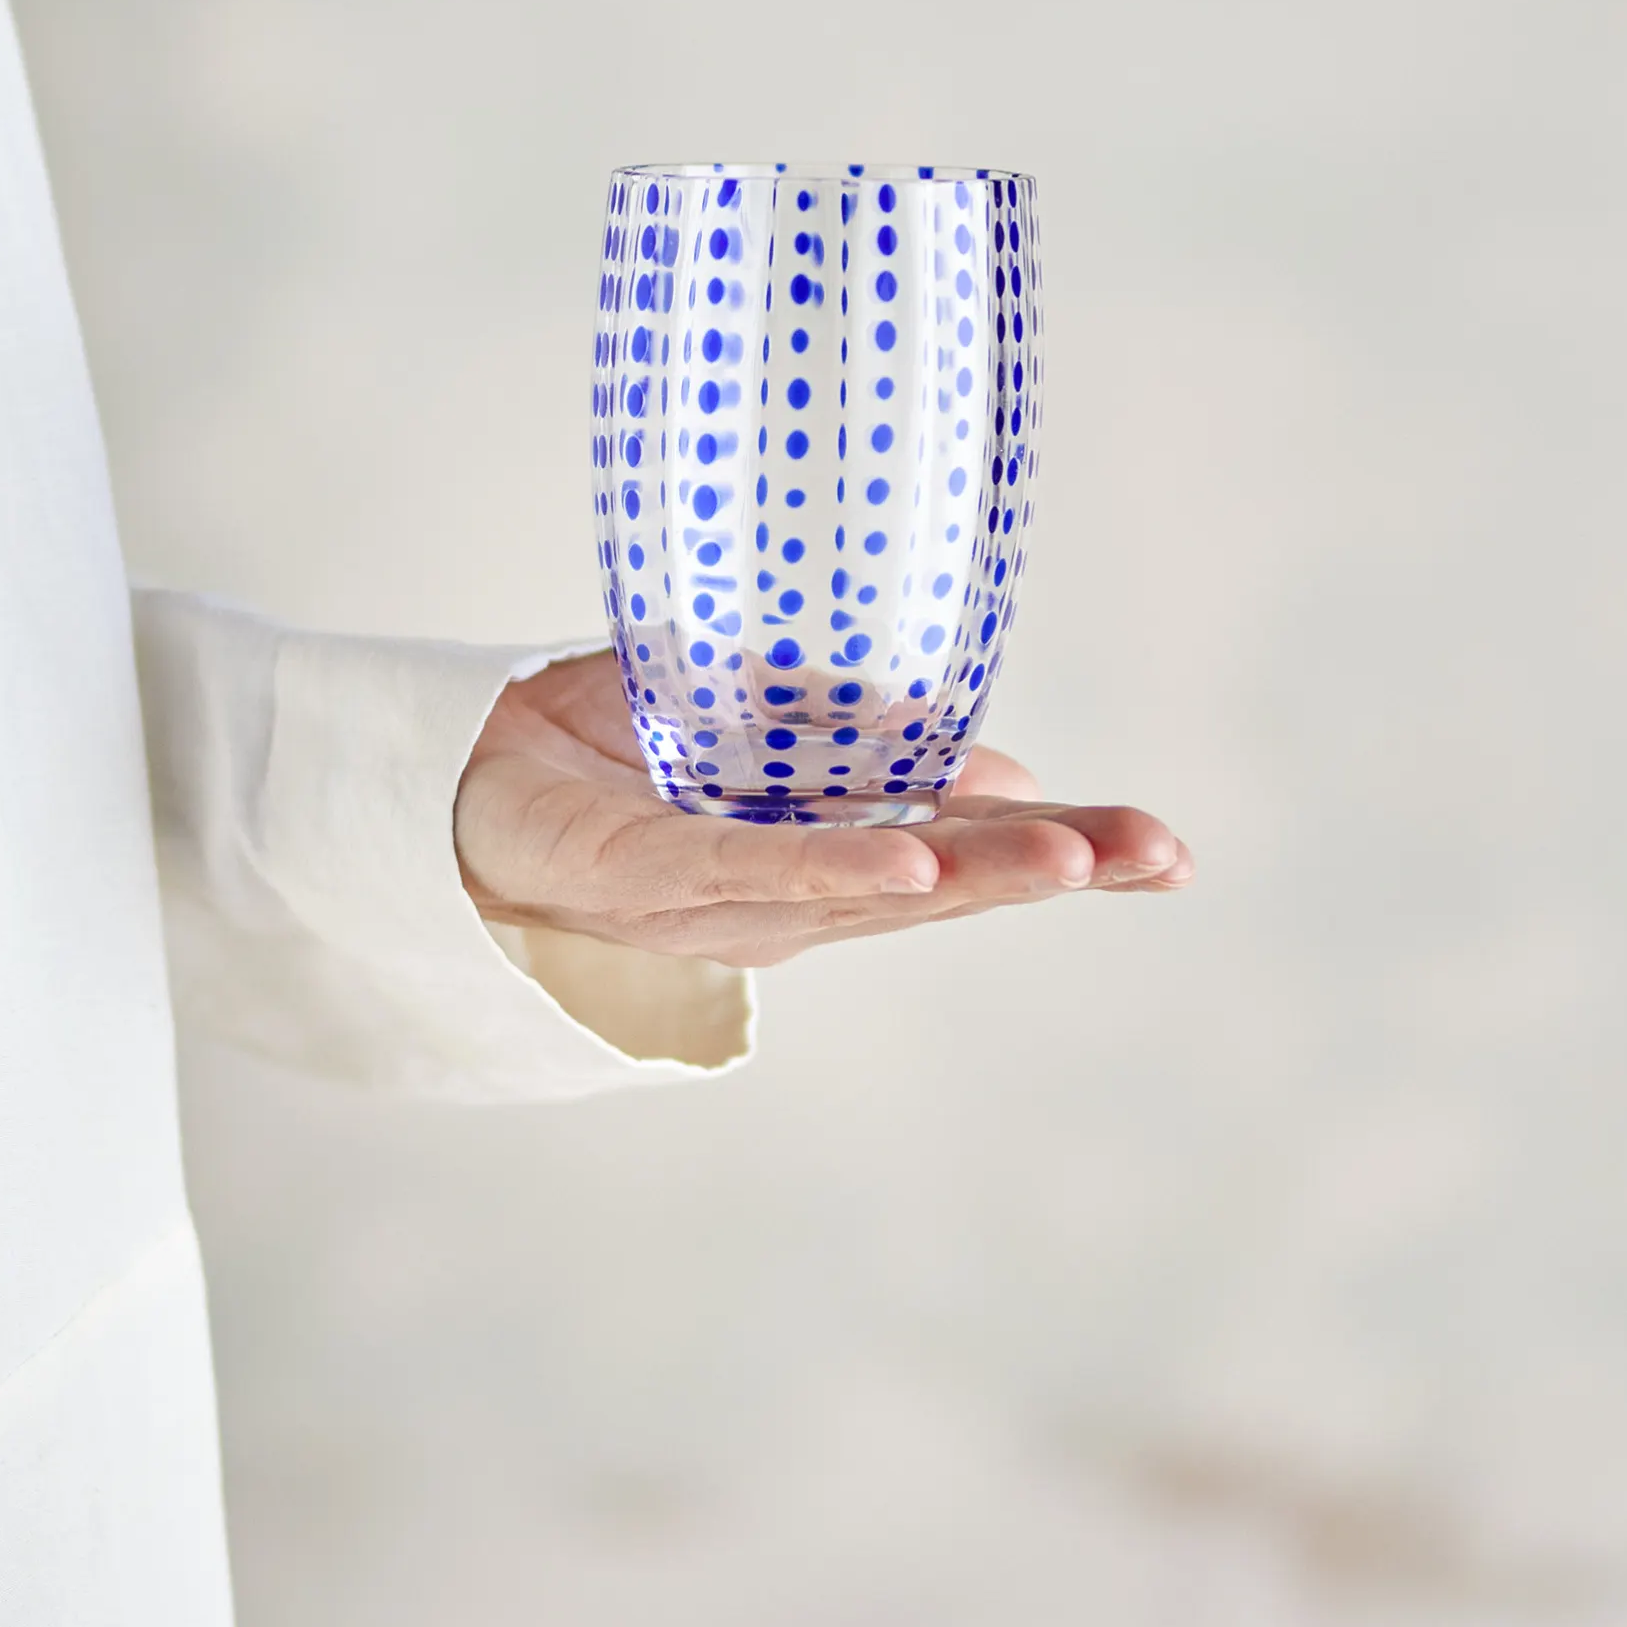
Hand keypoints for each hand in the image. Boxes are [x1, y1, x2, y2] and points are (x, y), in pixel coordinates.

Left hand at [454, 652, 1192, 969]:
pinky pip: (745, 871)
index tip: (1166, 849)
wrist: (461, 772)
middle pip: (939, 882)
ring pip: (863, 887)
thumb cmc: (612, 755)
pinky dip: (828, 866)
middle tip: (1164, 855)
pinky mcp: (641, 873)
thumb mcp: (762, 731)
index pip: (963, 854)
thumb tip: (994, 770)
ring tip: (1070, 857)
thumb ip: (864, 746)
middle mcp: (788, 895)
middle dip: (1053, 868)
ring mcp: (720, 895)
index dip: (1065, 851)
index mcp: (825, 855)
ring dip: (968, 870)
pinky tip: (905, 862)